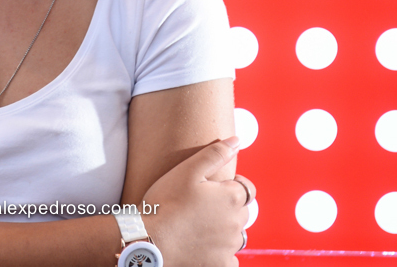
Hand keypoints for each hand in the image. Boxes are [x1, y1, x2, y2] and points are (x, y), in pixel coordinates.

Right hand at [139, 136, 251, 266]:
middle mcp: (237, 223)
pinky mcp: (220, 265)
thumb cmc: (166, 203)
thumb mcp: (188, 170)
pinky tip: (204, 247)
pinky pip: (231, 260)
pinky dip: (221, 254)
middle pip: (242, 211)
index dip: (232, 185)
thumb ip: (216, 154)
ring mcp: (230, 247)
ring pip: (236, 235)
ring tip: (200, 226)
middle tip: (201, 206)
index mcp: (232, 197)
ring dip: (225, 230)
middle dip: (228, 207)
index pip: (247, 188)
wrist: (150, 241)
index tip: (212, 188)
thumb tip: (237, 141)